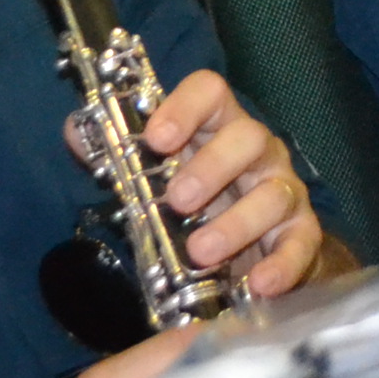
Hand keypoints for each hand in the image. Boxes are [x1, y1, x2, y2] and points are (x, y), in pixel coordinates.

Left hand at [115, 70, 325, 299]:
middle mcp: (257, 153)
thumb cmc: (202, 206)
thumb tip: (76, 132)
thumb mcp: (156, 180)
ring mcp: (283, 192)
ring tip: (202, 252)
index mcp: (218, 128)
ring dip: (237, 223)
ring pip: (273, 194)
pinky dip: (283, 264)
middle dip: (211, 167)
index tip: (155, 138)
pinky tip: (258, 285)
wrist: (256, 252)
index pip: (210, 92)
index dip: (184, 108)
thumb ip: (117, 157)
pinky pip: (301, 244)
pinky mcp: (302, 235)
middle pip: (247, 137)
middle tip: (177, 201)